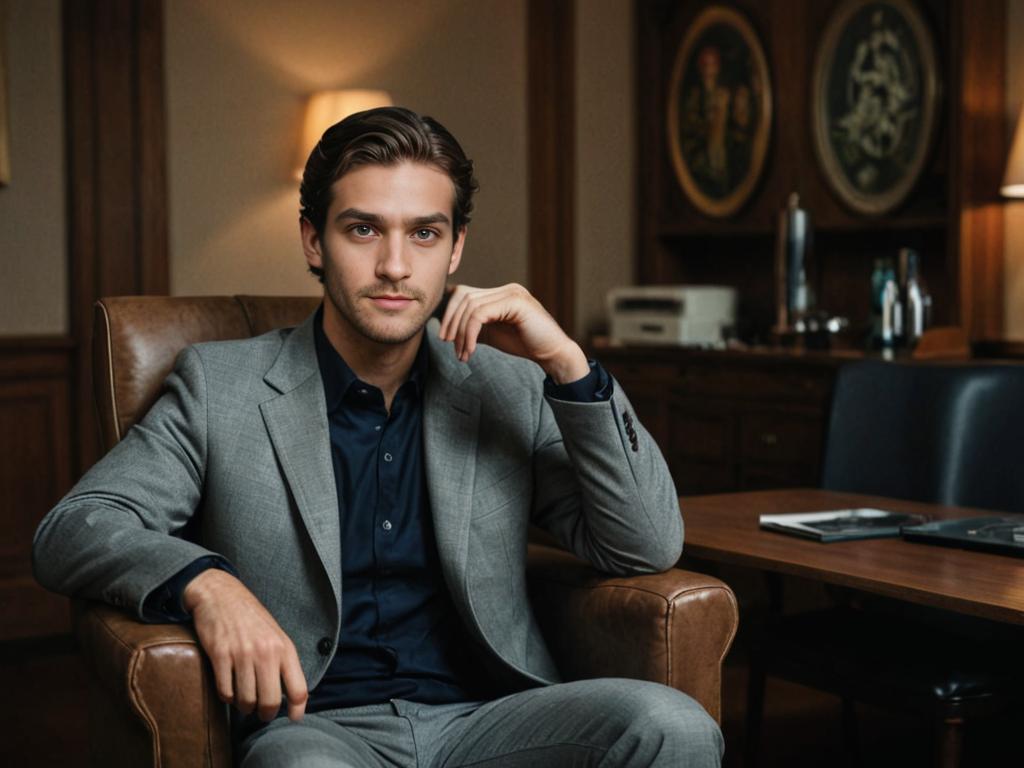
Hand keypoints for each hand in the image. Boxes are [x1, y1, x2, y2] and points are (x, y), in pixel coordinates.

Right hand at [183, 569, 307, 721]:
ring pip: (246, 701)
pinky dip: (226, 697)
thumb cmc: (251, 618)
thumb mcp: (276, 636)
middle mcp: (266, 652)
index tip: (293, 718)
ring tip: (243, 699)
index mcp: (284, 648)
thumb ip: (285, 662)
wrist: (221, 594)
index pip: (299, 688)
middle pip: (270, 701)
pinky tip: (228, 687)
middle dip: (265, 714)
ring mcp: (242, 654)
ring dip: (244, 706)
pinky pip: (225, 692)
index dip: (297, 709)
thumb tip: (295, 695)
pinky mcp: (220, 655)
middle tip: (261, 713)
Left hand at [439, 283, 588, 382]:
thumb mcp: (492, 333)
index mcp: (500, 293)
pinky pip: (480, 314)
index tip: (445, 337)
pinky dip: (470, 334)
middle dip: (451, 322)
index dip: (449, 314)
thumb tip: (447, 328)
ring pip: (470, 306)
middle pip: (463, 296)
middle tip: (448, 344)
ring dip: (461, 333)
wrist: (553, 354)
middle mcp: (506, 289)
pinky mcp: (515, 302)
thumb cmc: (525, 344)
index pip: (463, 293)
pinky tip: (471, 350)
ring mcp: (511, 293)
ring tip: (463, 354)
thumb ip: (474, 326)